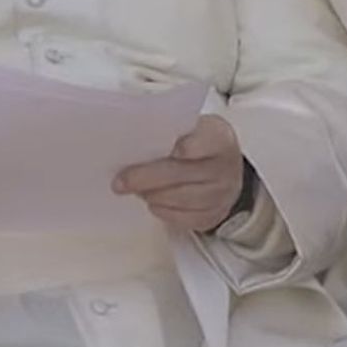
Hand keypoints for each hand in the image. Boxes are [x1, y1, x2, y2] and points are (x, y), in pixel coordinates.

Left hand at [114, 114, 243, 232]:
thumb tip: (134, 141)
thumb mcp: (193, 127)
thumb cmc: (200, 143)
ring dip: (152, 195)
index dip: (185, 147)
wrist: (226, 168)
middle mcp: (226, 167)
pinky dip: (162, 210)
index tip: (167, 151)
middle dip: (147, 178)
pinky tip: (152, 201)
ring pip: (180, 199)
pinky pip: (183, 219)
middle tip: (120, 182)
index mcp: (220, 137)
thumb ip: (171, 131)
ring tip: (135, 190)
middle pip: (182, 174)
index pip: (203, 142)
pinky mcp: (214, 216)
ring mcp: (222, 194)